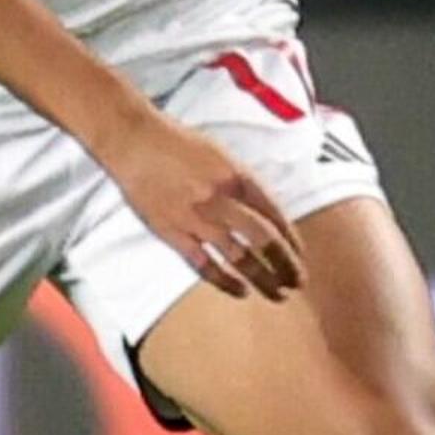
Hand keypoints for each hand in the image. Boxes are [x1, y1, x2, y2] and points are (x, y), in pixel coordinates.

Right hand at [101, 108, 302, 300]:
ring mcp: (197, 218)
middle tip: (298, 282)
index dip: (292, 240)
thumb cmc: (176, 143)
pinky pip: (204, 264)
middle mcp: (221, 198)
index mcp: (237, 176)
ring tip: (277, 294)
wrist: (134, 141)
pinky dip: (225, 282)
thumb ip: (242, 183)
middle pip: (263, 239)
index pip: (275, 214)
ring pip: (239, 257)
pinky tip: (240, 291)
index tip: (300, 256)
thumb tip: (264, 213)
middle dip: (285, 265)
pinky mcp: (172, 233)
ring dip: (262, 279)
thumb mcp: (220, 154)